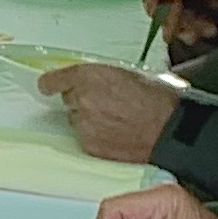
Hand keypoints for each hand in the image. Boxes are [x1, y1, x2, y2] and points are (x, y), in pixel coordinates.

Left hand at [46, 59, 182, 162]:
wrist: (167, 128)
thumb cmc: (155, 98)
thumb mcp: (127, 73)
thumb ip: (101, 77)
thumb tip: (89, 82)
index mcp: (89, 76)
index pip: (53, 81)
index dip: (52, 84)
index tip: (49, 86)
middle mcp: (81, 99)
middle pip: (68, 101)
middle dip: (83, 101)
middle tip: (107, 104)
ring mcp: (83, 124)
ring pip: (76, 121)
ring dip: (89, 120)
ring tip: (116, 120)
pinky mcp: (88, 145)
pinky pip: (85, 138)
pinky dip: (96, 137)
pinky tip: (116, 133)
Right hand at [139, 0, 217, 55]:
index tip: (156, 12)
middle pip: (161, 0)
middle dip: (171, 17)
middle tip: (180, 29)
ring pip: (171, 16)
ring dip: (184, 28)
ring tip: (201, 30)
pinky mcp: (191, 10)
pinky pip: (183, 24)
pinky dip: (193, 31)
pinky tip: (206, 29)